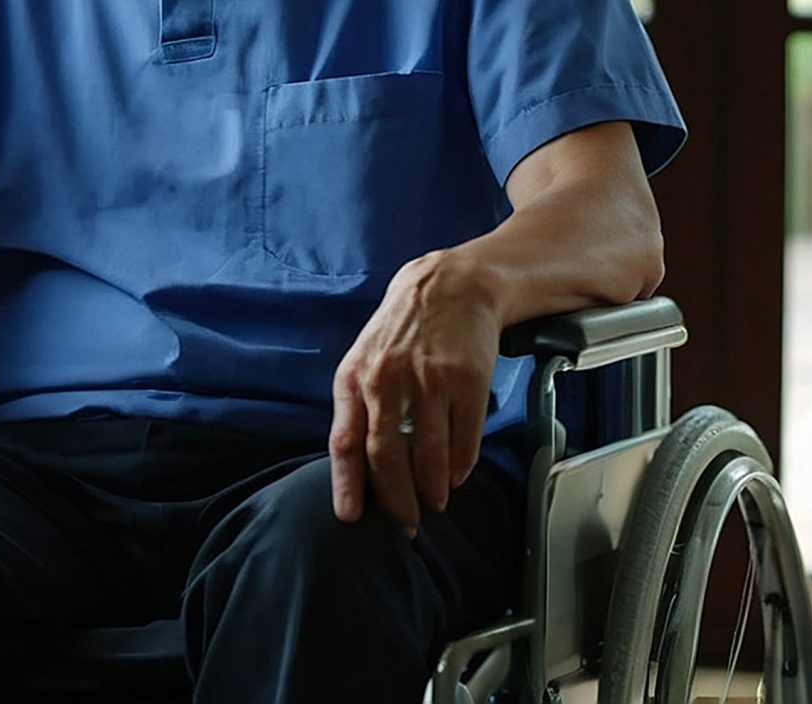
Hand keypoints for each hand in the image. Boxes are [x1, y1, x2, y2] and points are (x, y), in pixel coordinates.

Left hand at [329, 250, 502, 537]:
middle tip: (406, 523)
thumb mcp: (365, 359)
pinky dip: (460, 466)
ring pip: (429, 454)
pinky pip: (464, 438)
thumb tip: (359, 468)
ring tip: (434, 502)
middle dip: (397, 499)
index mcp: (355, 377)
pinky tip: (456, 476)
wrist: (450, 287)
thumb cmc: (401, 331)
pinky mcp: (467, 381)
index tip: (350, 518)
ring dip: (432, 488)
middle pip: (387, 456)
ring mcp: (429, 381)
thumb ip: (359, 406)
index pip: (345, 441)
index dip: (347, 484)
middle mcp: (388, 380)